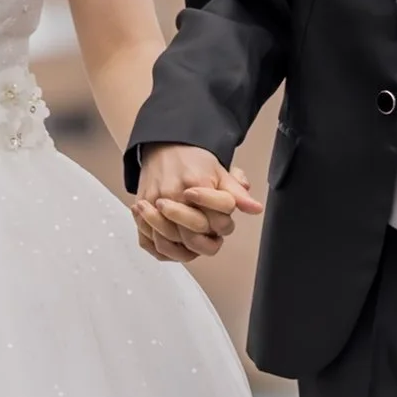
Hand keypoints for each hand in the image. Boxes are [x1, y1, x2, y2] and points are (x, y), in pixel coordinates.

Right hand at [134, 144, 261, 262]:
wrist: (165, 146)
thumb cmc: (193, 160)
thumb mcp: (220, 172)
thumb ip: (237, 193)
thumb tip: (255, 208)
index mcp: (197, 184)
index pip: (219, 220)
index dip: (224, 225)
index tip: (220, 218)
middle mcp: (173, 195)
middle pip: (193, 235)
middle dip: (205, 240)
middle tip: (208, 234)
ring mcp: (154, 204)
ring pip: (171, 242)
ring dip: (185, 249)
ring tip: (192, 241)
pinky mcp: (142, 210)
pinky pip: (150, 242)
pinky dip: (164, 250)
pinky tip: (175, 246)